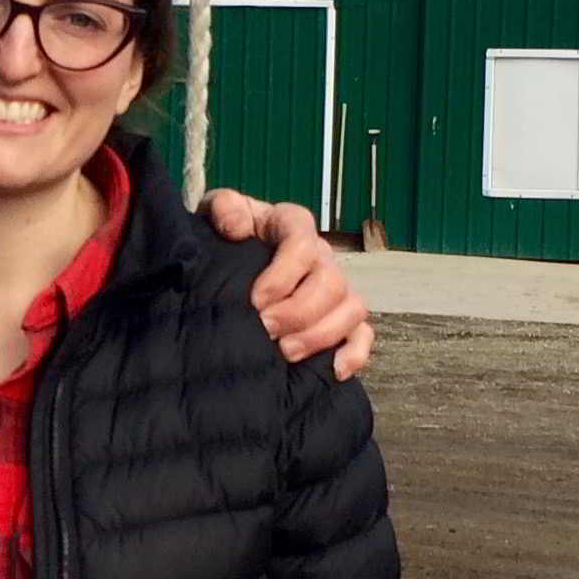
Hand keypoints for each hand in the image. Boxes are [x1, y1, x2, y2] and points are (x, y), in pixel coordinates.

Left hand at [203, 190, 373, 379]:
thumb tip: (237, 228)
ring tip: (285, 352)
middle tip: (266, 331)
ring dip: (321, 335)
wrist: (224, 266)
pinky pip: (363, 335)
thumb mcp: (215, 213)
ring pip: (352, 309)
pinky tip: (333, 369)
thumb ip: (223, 208)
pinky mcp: (341, 320)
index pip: (303, 244)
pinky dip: (354, 353)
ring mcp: (335, 289)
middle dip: (299, 312)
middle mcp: (321, 256)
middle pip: (331, 282)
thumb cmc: (223, 238)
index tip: (255, 301)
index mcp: (292, 226)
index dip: (282, 275)